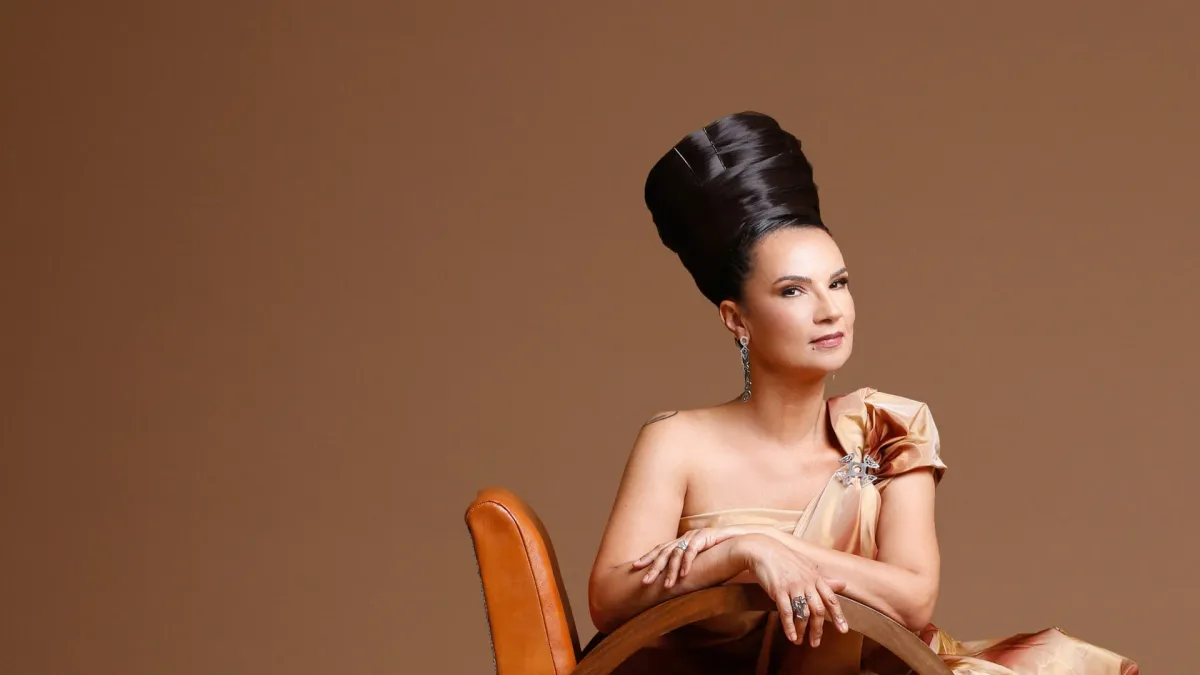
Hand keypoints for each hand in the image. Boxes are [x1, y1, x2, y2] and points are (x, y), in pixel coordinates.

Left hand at [632, 526, 757, 588]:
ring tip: (666, 586)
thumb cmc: (723, 551)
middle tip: (644, 581)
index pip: (661, 549)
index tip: (635, 567)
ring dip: (670, 571)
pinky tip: (683, 575)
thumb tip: (678, 580)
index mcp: (682, 541)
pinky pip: (693, 551)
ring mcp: (695, 536)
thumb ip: (690, 567)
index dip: (648, 557)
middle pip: (664, 551)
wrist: (743, 538)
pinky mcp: (705, 537)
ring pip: (676, 553)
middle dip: (653, 566)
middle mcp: (685, 537)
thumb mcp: (702, 560)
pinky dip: (687, 563)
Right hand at [733, 534, 848, 646]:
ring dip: (802, 630)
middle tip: (816, 642)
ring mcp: (793, 586)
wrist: (762, 550)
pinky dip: (789, 626)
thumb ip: (824, 579)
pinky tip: (791, 636)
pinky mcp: (778, 590)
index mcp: (815, 577)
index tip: (843, 630)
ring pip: (803, 613)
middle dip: (818, 629)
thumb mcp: (807, 566)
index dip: (838, 616)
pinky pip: (786, 612)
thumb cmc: (785, 559)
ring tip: (800, 641)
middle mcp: (806, 582)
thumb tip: (844, 584)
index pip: (831, 598)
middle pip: (818, 610)